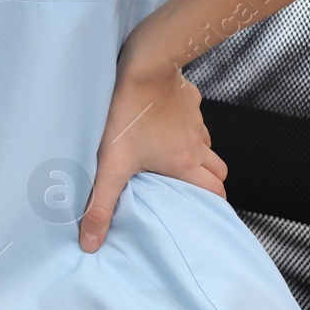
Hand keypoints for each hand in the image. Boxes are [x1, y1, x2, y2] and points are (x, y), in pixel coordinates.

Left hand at [81, 56, 228, 252]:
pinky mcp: (189, 97)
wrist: (144, 65)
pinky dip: (186, 124)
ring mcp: (196, 118)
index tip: (203, 211)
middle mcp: (197, 142)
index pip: (215, 192)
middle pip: (218, 169)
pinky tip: (164, 121)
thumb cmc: (126, 114)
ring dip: (197, 153)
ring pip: (207, 143)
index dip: (213, 204)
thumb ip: (100, 205)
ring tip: (173, 157)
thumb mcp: (110, 164)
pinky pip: (195, 116)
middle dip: (210, 181)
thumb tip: (91, 244)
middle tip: (189, 189)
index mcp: (185, 163)